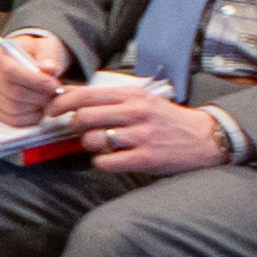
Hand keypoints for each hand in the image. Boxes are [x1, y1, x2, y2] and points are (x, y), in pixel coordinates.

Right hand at [0, 29, 76, 129]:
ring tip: (48, 100)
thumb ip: (48, 55)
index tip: (53, 85)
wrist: (26, 60)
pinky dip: (30, 118)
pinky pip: (11, 120)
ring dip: (35, 108)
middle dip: (38, 96)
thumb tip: (49, 69)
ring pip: (13, 108)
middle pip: (12, 92)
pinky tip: (40, 109)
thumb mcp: (44, 45)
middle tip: (54, 94)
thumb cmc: (35, 52)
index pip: (10, 71)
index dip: (34, 81)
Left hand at [55, 72, 228, 173]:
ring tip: (100, 144)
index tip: (53, 111)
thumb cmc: (166, 120)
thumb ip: (112, 100)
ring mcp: (140, 136)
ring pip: (92, 141)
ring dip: (89, 145)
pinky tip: (111, 158)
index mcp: (133, 95)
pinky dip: (102, 162)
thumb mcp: (142, 100)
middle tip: (76, 131)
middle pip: (84, 117)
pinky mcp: (145, 158)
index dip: (62, 103)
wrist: (204, 138)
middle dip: (73, 126)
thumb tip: (72, 98)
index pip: (86, 94)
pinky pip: (106, 162)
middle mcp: (135, 112)